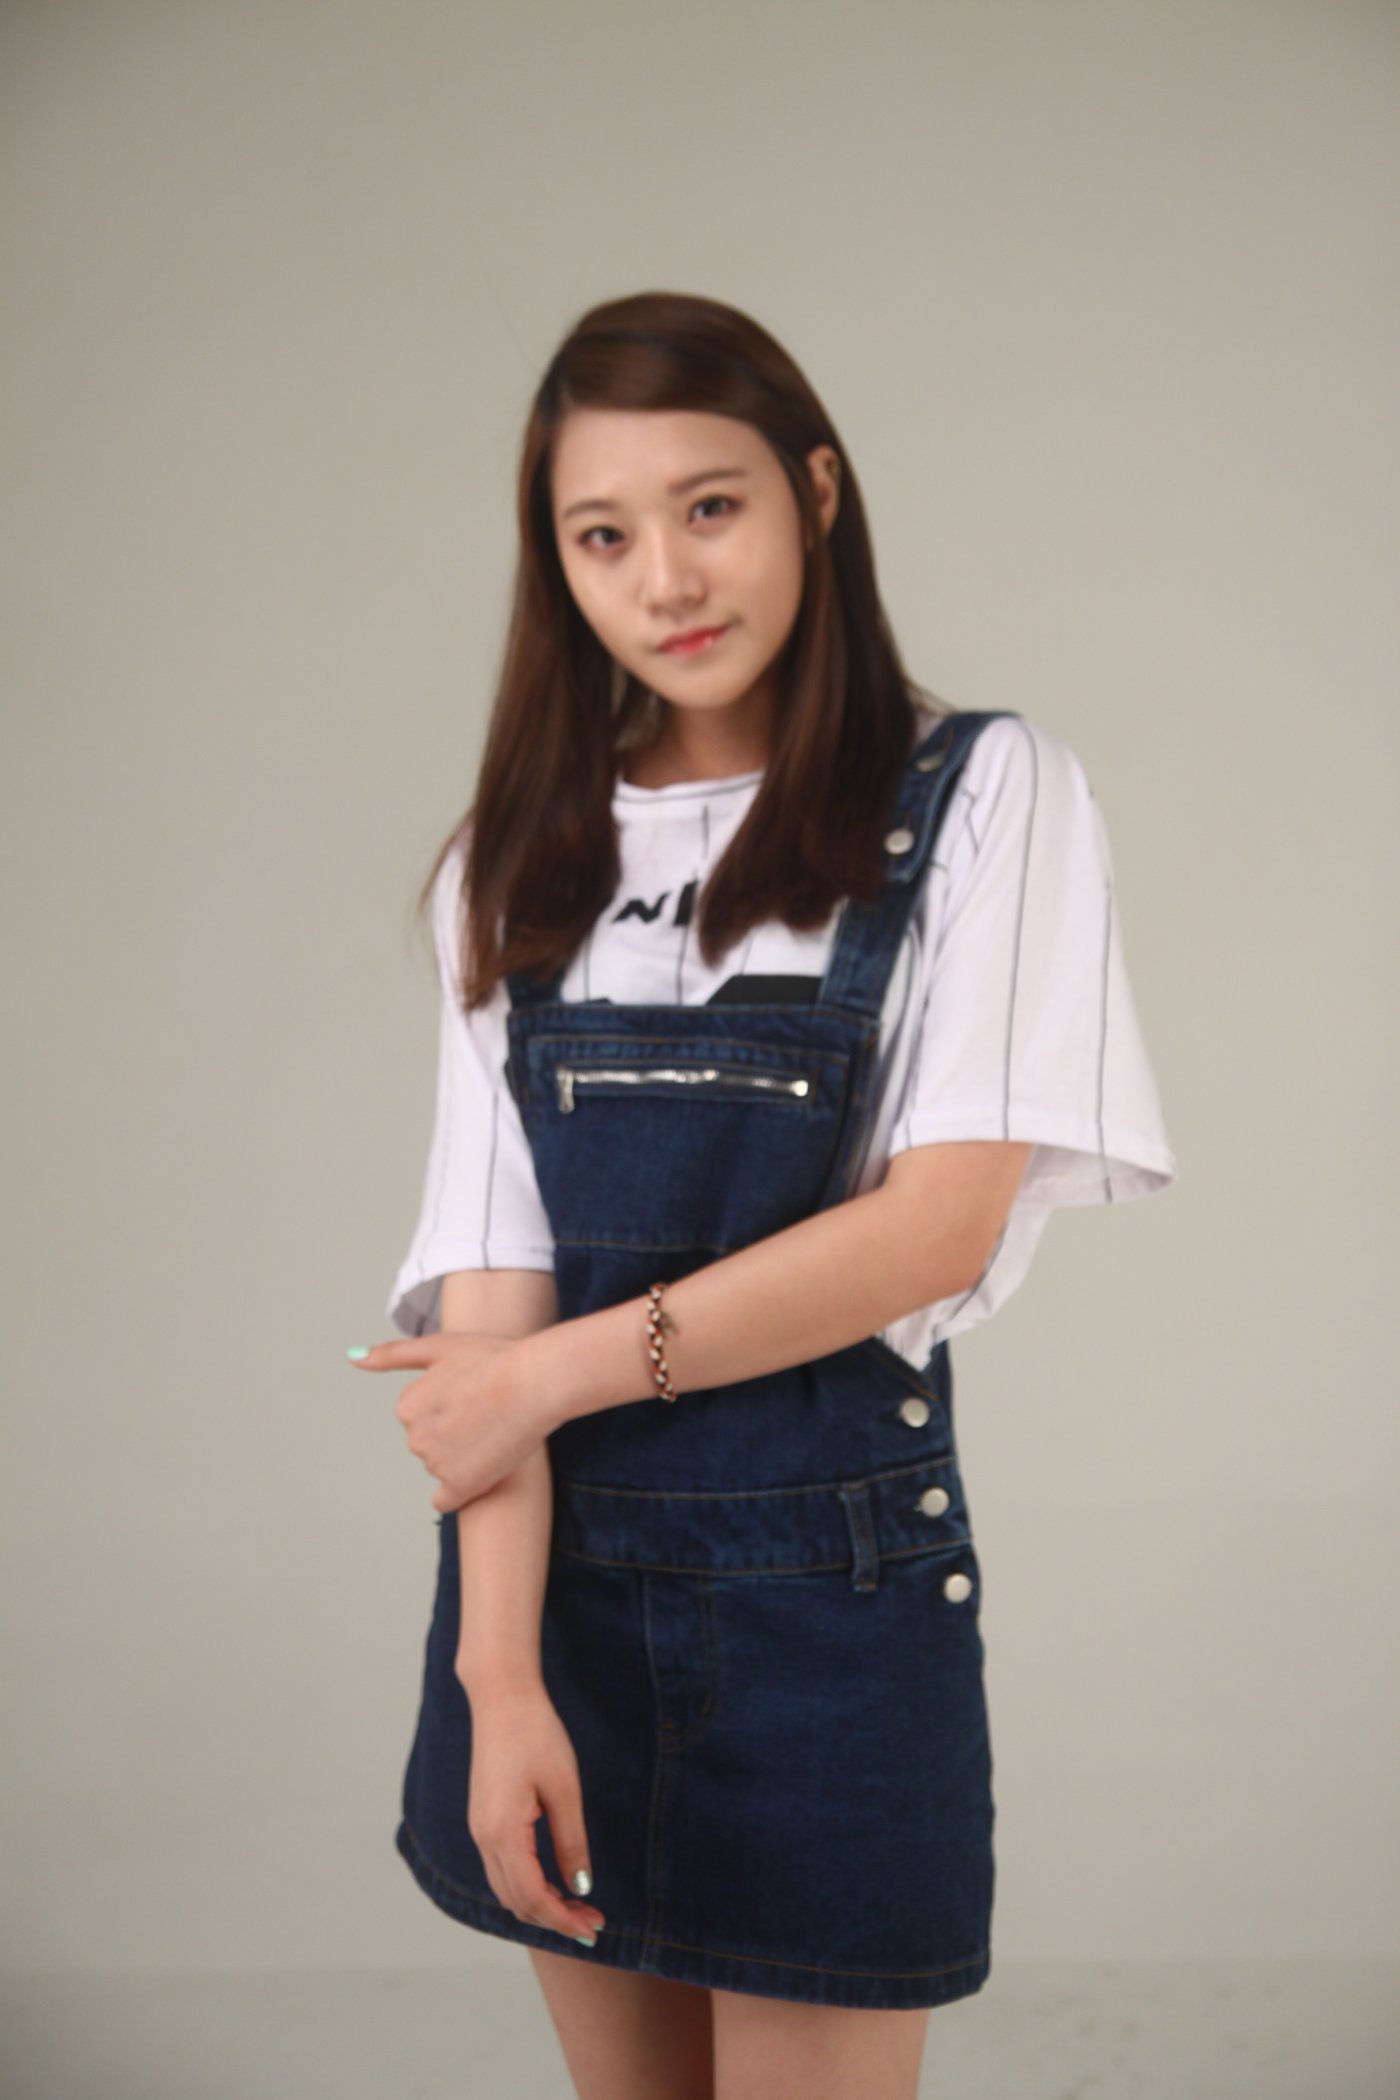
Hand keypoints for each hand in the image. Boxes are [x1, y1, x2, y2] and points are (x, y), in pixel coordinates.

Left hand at [350, 1331, 559, 1513]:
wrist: (536, 1381)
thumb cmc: (494, 1358)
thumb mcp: (440, 1346)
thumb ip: (392, 1355)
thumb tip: (353, 1358)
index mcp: (407, 1406)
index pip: (422, 1415)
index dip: (451, 1405)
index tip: (473, 1394)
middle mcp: (415, 1438)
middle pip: (432, 1442)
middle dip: (454, 1432)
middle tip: (488, 1411)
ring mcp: (437, 1464)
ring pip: (444, 1466)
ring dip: (464, 1456)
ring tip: (496, 1431)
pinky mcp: (462, 1486)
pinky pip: (446, 1500)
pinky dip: (459, 1490)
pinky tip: (478, 1475)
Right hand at [464, 1678, 606, 1948]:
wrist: (502, 1697)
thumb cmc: (536, 1735)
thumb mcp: (564, 1789)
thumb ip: (571, 1841)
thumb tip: (581, 1886)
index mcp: (502, 1833)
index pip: (532, 1898)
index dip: (563, 1921)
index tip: (594, 1930)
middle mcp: (483, 1837)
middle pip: (515, 1901)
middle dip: (554, 1919)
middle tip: (593, 1921)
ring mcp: (479, 1829)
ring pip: (506, 1888)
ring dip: (540, 1904)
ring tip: (578, 1905)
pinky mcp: (483, 1819)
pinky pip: (501, 1868)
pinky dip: (527, 1885)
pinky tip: (552, 1881)